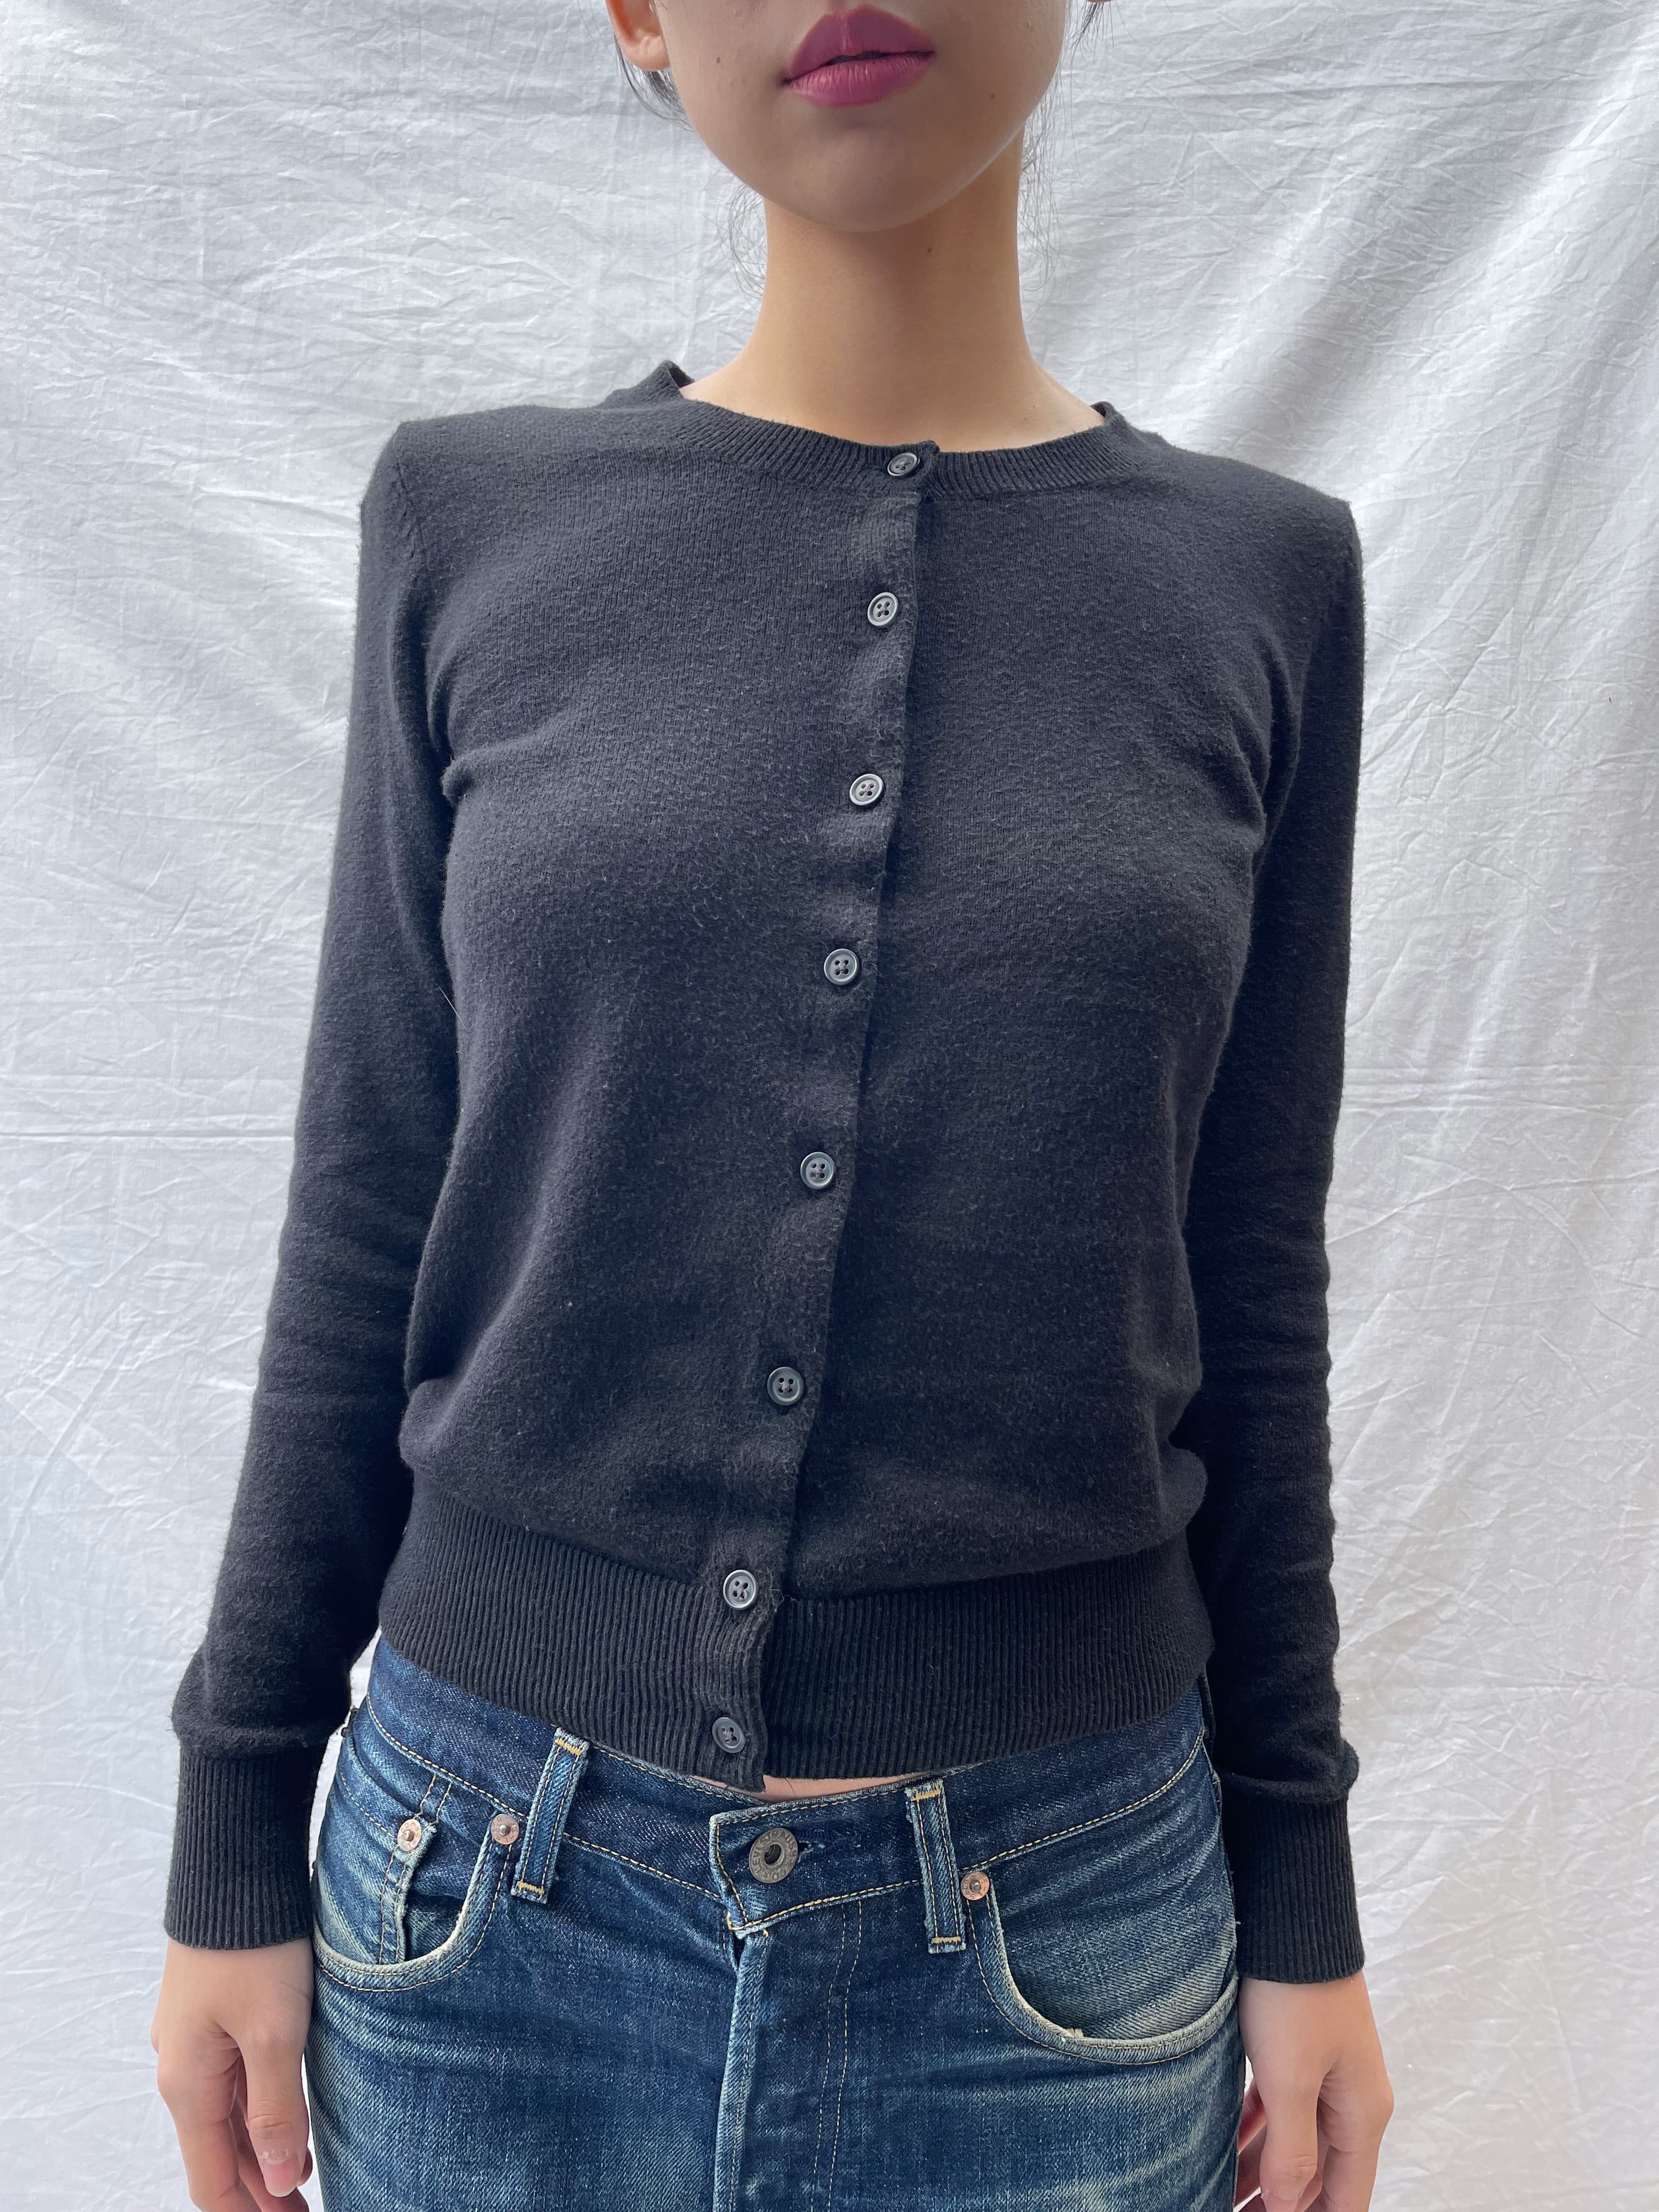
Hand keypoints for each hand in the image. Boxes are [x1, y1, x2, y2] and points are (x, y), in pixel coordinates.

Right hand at [151, 1936, 315, 2209]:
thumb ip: (274, 2111)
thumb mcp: (274, 2033)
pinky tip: (291, 2115)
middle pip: (219, 2152)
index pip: (212, 2179)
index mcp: (189, 2083)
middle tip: (305, 2210)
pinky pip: (235, 2078)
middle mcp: (184, 2067)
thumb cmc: (254, 1946)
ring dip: (262, 2150)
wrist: (235, 1866)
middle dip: (260, 2189)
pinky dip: (261, 2109)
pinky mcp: (217, 2009)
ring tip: (303, 2177)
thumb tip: (280, 2180)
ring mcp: (197, 2037)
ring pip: (228, 2115)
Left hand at [1234, 1970, 1393, 2210]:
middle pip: (1320, 2176)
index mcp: (1361, 2114)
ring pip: (1295, 2141)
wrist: (1291, 1915)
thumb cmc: (1295, 1993)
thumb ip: (1292, 2150)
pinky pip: (1280, 2107)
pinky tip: (1227, 2145)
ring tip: (1222, 2190)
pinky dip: (1256, 2131)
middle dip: (1281, 2202)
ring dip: (1263, 2170)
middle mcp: (1350, 2099)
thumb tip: (1287, 2208)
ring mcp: (1325, 2072)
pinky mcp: (1299, 2049)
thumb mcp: (1290, 2079)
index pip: (1347, 2198)